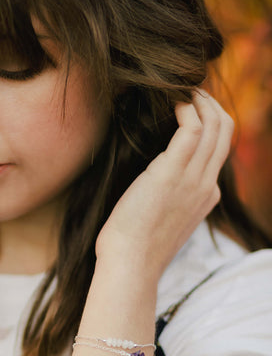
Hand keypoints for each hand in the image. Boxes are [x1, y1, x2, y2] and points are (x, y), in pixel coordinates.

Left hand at [96, 90, 233, 279]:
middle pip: (226, 132)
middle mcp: (206, 185)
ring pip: (216, 124)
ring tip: (181, 90)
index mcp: (206, 197)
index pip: (218, 151)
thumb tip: (151, 186)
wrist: (130, 265)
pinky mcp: (172, 173)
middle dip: (211, 104)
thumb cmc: (134, 247)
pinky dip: (185, 107)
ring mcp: (193, 179)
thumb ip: (167, 200)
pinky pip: (192, 127)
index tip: (189, 110)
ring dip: (201, 100)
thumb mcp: (161, 222)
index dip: (208, 124)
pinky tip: (170, 102)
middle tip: (189, 91)